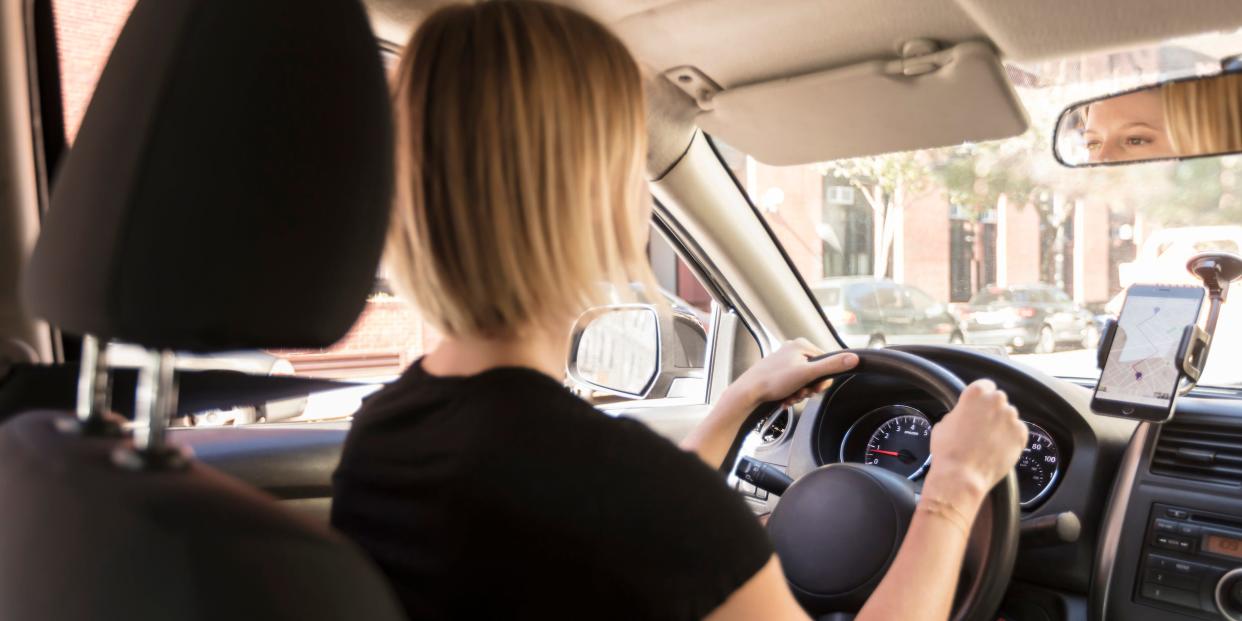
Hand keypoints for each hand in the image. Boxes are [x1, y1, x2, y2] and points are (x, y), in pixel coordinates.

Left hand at [727, 339, 858, 408]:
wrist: (748, 392)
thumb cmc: (773, 381)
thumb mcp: (807, 374)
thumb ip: (831, 366)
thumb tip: (854, 358)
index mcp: (801, 345)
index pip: (826, 362)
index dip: (823, 379)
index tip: (814, 388)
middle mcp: (793, 349)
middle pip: (815, 373)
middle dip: (809, 388)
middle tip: (800, 393)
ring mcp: (785, 360)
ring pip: (804, 381)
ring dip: (800, 393)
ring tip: (789, 396)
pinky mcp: (778, 372)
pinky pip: (794, 384)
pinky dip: (791, 393)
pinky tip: (785, 398)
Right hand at [923, 379, 1026, 511]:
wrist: (961, 475)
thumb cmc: (949, 451)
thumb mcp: (943, 423)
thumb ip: (959, 412)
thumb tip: (963, 415)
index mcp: (976, 393)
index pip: (986, 385)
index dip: (981, 397)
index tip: (979, 405)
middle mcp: (996, 401)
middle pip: (999, 400)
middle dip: (992, 411)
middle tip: (982, 426)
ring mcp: (1011, 418)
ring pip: (1009, 417)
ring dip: (1002, 425)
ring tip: (989, 441)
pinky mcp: (1021, 435)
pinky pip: (1018, 432)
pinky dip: (1011, 438)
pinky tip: (998, 448)